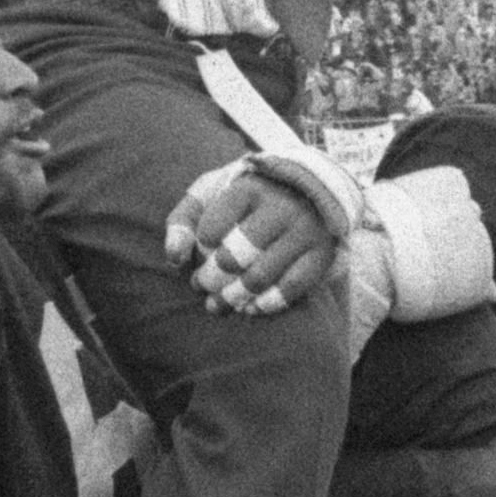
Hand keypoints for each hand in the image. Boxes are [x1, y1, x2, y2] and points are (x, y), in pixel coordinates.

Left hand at [163, 155, 346, 313]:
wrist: (305, 190)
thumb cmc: (244, 198)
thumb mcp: (210, 194)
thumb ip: (183, 220)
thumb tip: (174, 257)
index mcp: (249, 188)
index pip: (211, 229)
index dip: (200, 248)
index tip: (201, 252)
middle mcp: (280, 207)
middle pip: (234, 256)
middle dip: (210, 278)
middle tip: (201, 285)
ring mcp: (303, 231)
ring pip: (260, 276)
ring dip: (233, 297)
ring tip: (217, 304)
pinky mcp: (320, 254)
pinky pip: (291, 288)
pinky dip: (266, 304)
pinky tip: (248, 308)